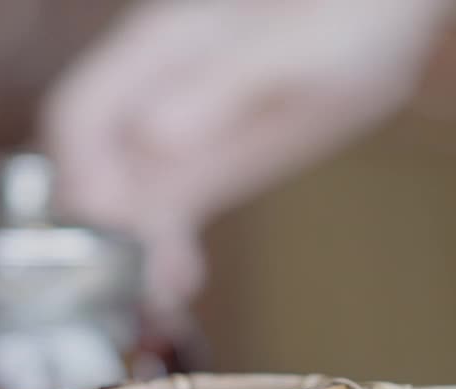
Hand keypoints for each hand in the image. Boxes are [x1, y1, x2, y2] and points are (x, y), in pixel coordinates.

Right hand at [43, 0, 455, 311]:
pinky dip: (160, 249)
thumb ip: (223, 88)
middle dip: (96, 227)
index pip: (80, 114)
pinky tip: (178, 282)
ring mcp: (168, 132)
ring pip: (121, 201)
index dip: (78, 170)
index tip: (105, 223)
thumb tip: (154, 138)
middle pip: (88, 166)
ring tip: (159, 294)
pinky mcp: (197, 163)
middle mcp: (148, 93)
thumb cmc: (343, 17)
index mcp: (156, 51)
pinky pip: (160, 213)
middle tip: (131, 280)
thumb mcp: (293, 53)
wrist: (378, 18)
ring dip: (128, 251)